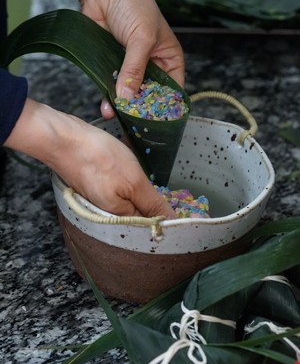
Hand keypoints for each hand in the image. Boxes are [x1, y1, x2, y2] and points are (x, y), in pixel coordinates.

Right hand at [4, 99, 175, 217]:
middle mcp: (109, 215)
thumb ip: (152, 204)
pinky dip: (130, 184)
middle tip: (173, 192)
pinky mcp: (97, 187)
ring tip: (154, 182)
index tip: (188, 210)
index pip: (150, 226)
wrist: (62, 138)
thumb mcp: (133, 181)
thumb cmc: (98, 157)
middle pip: (140, 215)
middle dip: (156, 205)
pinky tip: (135, 174)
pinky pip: (120, 191)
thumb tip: (171, 222)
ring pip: (131, 202)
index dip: (168, 217)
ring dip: (144, 193)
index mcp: (117, 220)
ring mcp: (101, 201)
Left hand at [55, 0, 184, 117]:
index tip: (155, 120)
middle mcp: (151, 66)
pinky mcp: (111, 65)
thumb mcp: (142, 39)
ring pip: (128, 93)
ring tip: (117, 115)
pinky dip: (108, 96)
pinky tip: (107, 105)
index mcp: (169, 59)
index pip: (172, 89)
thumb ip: (135, 69)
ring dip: (122, 105)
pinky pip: (111, 85)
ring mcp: (130, 67)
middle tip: (134, 122)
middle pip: (149, 95)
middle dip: (141, 108)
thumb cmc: (133, 5)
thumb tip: (128, 97)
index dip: (165, 105)